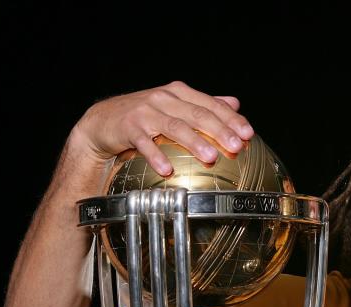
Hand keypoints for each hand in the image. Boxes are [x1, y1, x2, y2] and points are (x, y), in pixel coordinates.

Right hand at [71, 80, 253, 176]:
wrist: (103, 121)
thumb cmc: (144, 116)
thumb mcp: (175, 106)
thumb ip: (204, 105)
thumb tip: (235, 104)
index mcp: (179, 93)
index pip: (211, 104)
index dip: (231, 119)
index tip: (248, 134)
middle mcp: (164, 99)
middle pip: (197, 115)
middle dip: (219, 130)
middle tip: (235, 146)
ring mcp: (146, 112)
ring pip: (175, 127)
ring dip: (194, 142)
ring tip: (211, 157)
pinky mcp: (129, 128)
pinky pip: (145, 143)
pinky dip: (156, 156)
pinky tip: (168, 169)